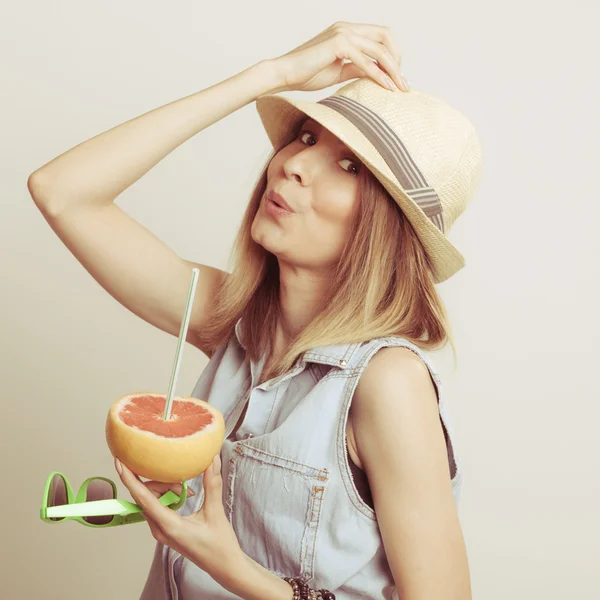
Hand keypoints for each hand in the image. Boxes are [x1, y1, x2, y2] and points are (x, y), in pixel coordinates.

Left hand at [115, 454, 243, 583]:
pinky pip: (158, 506)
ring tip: (189, 493)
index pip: (142, 498)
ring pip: (152, 500)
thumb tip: (212, 459)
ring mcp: (160, 531)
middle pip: (147, 495)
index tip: (119, 462)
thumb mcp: (216, 512)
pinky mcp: (165, 530)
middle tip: (186, 484)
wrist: (224, 566)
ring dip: (167, 489)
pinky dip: (169, 496)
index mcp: (169, 526)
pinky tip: (186, 497)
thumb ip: (212, 484)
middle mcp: (159, 529)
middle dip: (163, 482)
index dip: (129, 478)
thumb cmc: (220, 544)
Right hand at [268, 21, 408, 93]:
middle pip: (386, 37)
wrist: (285, 74)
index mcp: (347, 31)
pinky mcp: (338, 44)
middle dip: (398, 60)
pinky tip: (386, 87)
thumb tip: (376, 74)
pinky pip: (366, 61)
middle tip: (402, 82)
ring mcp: (343, 33)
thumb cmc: (307, 74)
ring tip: (399, 87)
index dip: (393, 54)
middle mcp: (347, 27)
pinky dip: (379, 75)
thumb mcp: (339, 71)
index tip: (397, 77)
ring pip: (380, 49)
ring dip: (393, 70)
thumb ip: (357, 69)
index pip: (380, 36)